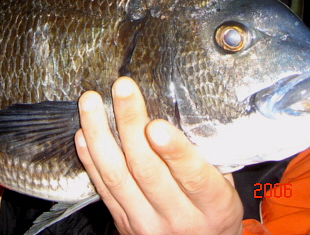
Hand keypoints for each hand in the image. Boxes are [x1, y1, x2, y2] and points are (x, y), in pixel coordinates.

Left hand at [75, 77, 242, 234]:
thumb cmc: (215, 212)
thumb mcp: (225, 188)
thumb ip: (207, 156)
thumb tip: (183, 110)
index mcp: (213, 206)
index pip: (193, 177)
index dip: (174, 150)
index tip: (155, 125)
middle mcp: (179, 217)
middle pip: (147, 170)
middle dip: (130, 124)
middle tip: (122, 89)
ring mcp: (147, 223)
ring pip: (117, 177)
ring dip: (100, 135)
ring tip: (91, 102)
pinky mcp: (123, 223)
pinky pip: (103, 189)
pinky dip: (90, 158)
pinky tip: (83, 132)